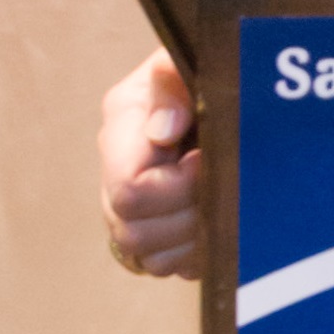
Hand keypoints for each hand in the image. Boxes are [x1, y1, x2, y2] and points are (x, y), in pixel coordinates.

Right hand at [100, 49, 202, 279]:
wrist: (219, 97)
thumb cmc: (204, 76)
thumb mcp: (186, 64)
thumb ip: (172, 84)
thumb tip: (164, 130)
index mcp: (122, 127)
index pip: (128, 188)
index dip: (176, 184)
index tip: (206, 160)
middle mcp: (114, 173)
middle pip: (134, 231)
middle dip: (186, 214)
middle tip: (218, 187)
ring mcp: (129, 210)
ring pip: (150, 257)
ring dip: (192, 238)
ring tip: (218, 203)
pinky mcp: (153, 237)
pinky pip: (170, 268)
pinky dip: (198, 254)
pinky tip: (215, 222)